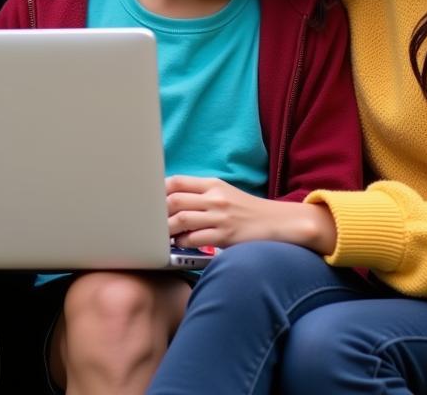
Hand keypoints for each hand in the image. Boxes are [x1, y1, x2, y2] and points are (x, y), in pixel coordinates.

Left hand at [165, 176, 336, 254]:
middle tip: (149, 223)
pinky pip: (195, 239)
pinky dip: (182, 243)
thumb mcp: (224, 193)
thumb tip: (171, 200)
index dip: (158, 191)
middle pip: (173, 200)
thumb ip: (201, 194)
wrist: (277, 222)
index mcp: (212, 184)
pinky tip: (178, 245)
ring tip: (160, 236)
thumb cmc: (247, 210)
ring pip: (181, 220)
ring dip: (166, 230)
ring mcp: (219, 217)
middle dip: (157, 213)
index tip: (149, 202)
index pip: (176, 181)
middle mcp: (214, 198)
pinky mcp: (225, 236)